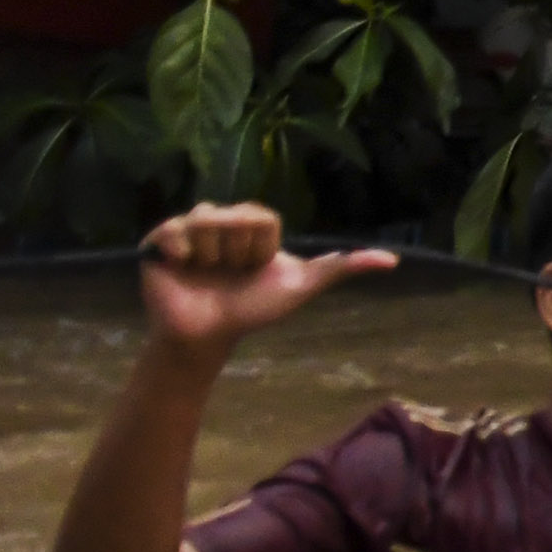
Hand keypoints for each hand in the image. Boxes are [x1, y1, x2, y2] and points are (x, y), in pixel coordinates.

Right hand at [135, 204, 392, 357]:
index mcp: (253, 222)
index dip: (261, 249)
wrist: (210, 333)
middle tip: (228, 272)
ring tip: (206, 272)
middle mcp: (223, 218)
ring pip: (208, 222)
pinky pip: (175, 230)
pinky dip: (182, 253)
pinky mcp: (159, 240)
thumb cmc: (254, 308)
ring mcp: (190, 227)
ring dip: (211, 256)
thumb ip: (341, 268)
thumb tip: (392, 261)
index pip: (263, 218)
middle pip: (236, 217)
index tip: (255, 268)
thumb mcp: (302, 285)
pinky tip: (182, 268)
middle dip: (237, 252)